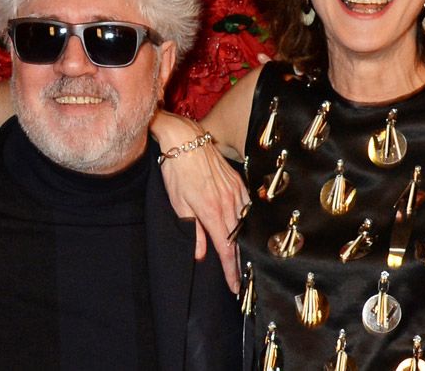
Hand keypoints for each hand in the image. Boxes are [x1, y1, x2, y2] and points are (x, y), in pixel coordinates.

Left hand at [151, 110, 250, 293]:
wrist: (184, 138)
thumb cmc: (176, 170)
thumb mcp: (178, 203)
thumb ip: (192, 230)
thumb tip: (201, 254)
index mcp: (212, 211)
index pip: (225, 249)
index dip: (230, 271)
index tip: (234, 287)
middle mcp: (228, 203)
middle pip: (238, 240)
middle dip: (239, 263)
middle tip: (241, 281)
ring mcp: (235, 191)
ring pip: (245, 224)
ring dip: (245, 244)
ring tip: (245, 261)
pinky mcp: (237, 181)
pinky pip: (247, 206)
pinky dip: (248, 222)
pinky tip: (247, 230)